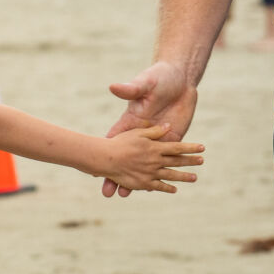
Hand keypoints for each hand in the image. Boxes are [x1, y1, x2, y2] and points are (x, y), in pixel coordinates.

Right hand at [100, 62, 199, 196]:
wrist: (180, 80)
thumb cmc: (158, 79)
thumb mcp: (144, 83)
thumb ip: (130, 88)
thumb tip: (113, 87)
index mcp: (132, 122)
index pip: (115, 139)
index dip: (105, 153)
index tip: (94, 166)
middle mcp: (142, 135)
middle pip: (127, 158)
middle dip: (115, 174)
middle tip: (106, 191)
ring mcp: (157, 141)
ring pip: (147, 164)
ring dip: (137, 179)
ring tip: (125, 195)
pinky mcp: (172, 142)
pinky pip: (165, 163)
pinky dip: (162, 176)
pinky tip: (157, 190)